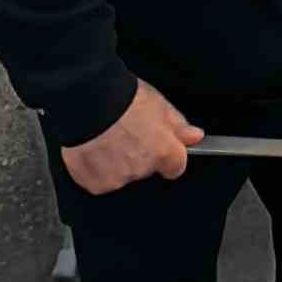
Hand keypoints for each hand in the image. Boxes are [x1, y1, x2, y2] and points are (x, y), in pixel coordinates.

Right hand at [60, 79, 202, 194]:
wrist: (87, 101)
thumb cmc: (121, 98)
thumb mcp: (158, 103)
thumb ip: (178, 124)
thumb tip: (194, 137)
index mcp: (162, 150)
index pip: (176, 166)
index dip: (168, 156)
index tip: (160, 147)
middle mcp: (142, 168)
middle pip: (146, 168)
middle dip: (139, 154)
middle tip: (126, 132)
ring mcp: (117, 178)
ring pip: (122, 174)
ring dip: (116, 161)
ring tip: (107, 137)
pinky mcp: (95, 184)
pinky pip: (99, 180)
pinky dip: (96, 168)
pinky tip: (94, 148)